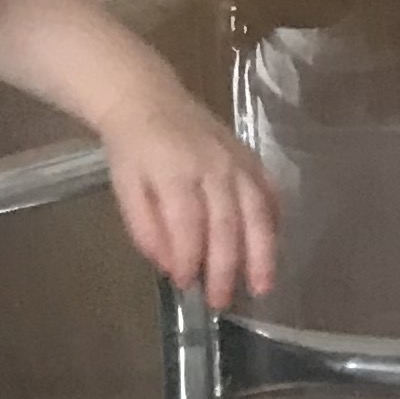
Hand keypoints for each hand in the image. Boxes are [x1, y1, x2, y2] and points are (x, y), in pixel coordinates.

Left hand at [101, 88, 282, 309]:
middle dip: (225, 266)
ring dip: (261, 252)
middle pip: (226, 222)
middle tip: (221, 301)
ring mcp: (236, 160)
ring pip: (256, 210)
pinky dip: (273, 221)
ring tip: (262, 285)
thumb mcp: (126, 188)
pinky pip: (268, 191)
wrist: (147, 98)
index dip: (188, 256)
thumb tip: (169, 265)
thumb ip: (145, 228)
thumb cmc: (133, 150)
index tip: (185, 284)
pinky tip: (273, 247)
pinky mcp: (249, 157)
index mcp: (175, 172)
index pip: (187, 221)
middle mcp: (212, 165)